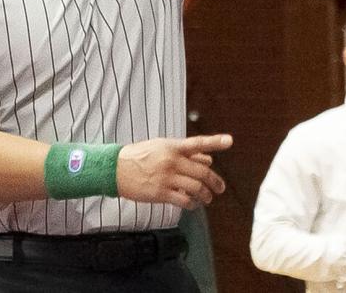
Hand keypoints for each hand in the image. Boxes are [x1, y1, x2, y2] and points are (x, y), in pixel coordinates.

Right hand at [116, 133, 231, 208]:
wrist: (115, 169)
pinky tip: (193, 204)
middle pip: (202, 171)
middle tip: (220, 188)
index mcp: (173, 147)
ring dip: (206, 195)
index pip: (198, 143)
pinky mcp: (160, 193)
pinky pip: (183, 200)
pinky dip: (192, 203)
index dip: (215, 142)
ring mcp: (166, 177)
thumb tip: (209, 159)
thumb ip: (186, 153)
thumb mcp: (162, 147)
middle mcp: (172, 161)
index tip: (230, 141)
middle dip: (215, 181)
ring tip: (208, 198)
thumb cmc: (141, 156)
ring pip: (195, 187)